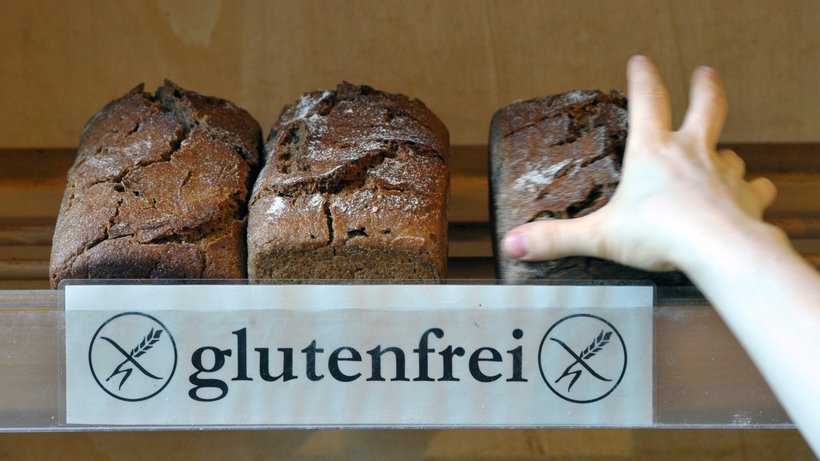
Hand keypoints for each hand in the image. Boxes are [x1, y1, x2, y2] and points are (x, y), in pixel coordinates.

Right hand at [502, 55, 777, 271]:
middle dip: (704, 86)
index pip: (648, 100)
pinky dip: (754, 188)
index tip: (640, 61)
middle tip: (705, 72)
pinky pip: (756, 187)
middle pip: (706, 106)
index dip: (643, 77)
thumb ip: (556, 239)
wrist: (719, 250)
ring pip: (731, 150)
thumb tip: (514, 243)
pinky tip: (751, 191)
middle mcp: (692, 153)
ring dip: (725, 148)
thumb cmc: (661, 236)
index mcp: (653, 152)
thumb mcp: (599, 236)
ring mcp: (724, 172)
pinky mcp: (747, 197)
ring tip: (723, 152)